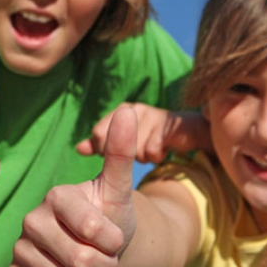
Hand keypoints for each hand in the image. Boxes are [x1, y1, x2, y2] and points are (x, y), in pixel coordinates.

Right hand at [8, 106, 137, 266]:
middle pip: (79, 262)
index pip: (94, 232)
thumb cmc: (109, 215)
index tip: (113, 236)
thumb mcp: (119, 188)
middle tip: (100, 255)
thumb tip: (129, 111)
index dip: (113, 243)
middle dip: (102, 266)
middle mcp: (31, 218)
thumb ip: (121, 153)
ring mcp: (20, 247)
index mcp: (56, 196)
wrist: (96, 246)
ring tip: (82, 266)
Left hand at [77, 103, 209, 162]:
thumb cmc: (152, 136)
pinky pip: (152, 151)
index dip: (104, 151)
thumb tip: (78, 148)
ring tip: (152, 148)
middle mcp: (132, 109)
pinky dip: (156, 157)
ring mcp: (150, 115)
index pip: (98, 134)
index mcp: (119, 111)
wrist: (187, 131)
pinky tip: (163, 149)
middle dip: (124, 157)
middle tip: (138, 152)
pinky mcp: (167, 125)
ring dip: (144, 157)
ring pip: (134, 151)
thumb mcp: (125, 139)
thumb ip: (101, 144)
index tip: (117, 157)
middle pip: (114, 144)